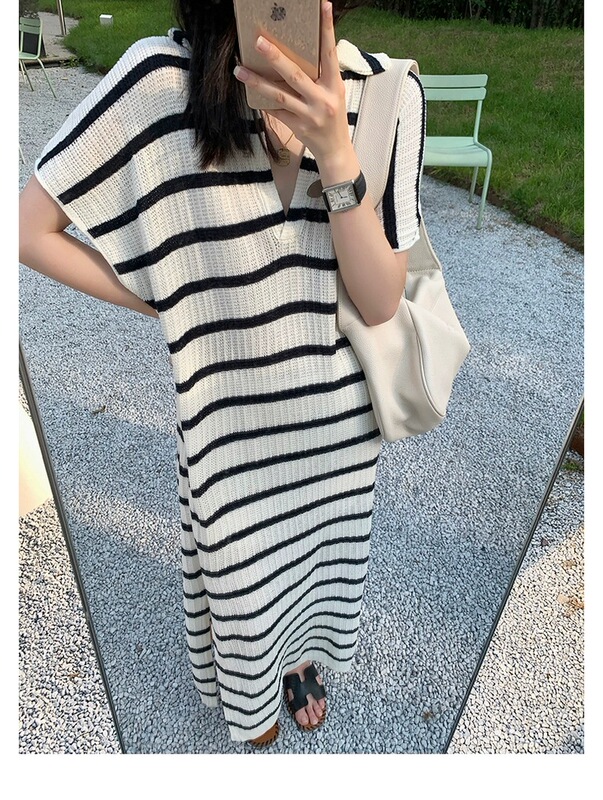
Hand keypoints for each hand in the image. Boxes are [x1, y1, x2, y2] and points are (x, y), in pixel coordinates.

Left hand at [233, 1, 353, 169]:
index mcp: (335, 85)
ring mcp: (309, 114)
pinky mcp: (298, 127)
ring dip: (257, 82)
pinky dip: (263, 101)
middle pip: (296, 75)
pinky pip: (276, 111)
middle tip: (258, 41)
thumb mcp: (334, 93)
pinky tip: (249, 92)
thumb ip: (321, 75)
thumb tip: (299, 52)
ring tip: (240, 69)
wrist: (335, 150)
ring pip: (279, 95)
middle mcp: (323, 99)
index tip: (323, 5)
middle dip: (275, 58)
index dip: (327, 29)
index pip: (330, 53)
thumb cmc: (333, 116)